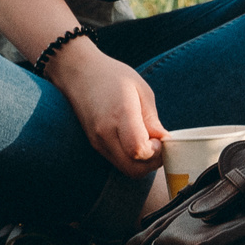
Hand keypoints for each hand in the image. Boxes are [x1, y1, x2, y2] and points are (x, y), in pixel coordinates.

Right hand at [49, 40, 163, 172]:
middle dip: (151, 163)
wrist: (79, 74)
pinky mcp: (95, 145)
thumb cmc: (112, 76)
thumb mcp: (141, 90)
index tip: (160, 139)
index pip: (139, 150)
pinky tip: (135, 141)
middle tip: (157, 144)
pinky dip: (131, 159)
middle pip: (133, 169)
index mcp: (120, 115)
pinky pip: (118, 162)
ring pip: (126, 169)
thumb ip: (152, 119)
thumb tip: (165, 140)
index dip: (155, 152)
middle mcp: (106, 133)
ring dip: (142, 163)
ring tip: (147, 141)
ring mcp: (98, 141)